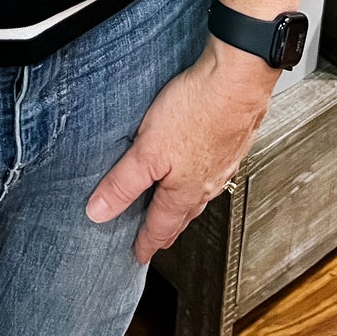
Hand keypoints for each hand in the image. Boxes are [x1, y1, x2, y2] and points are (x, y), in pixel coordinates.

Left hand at [85, 38, 276, 261]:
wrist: (237, 80)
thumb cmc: (197, 111)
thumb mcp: (148, 150)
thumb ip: (123, 182)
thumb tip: (99, 212)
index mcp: (184, 191)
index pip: (161, 226)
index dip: (147, 242)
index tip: (139, 255)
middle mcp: (207, 183)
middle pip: (183, 215)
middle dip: (168, 229)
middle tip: (157, 238)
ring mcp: (223, 162)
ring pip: (201, 193)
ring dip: (186, 205)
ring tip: (175, 206)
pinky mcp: (232, 141)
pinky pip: (214, 170)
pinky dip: (202, 177)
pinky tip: (199, 164)